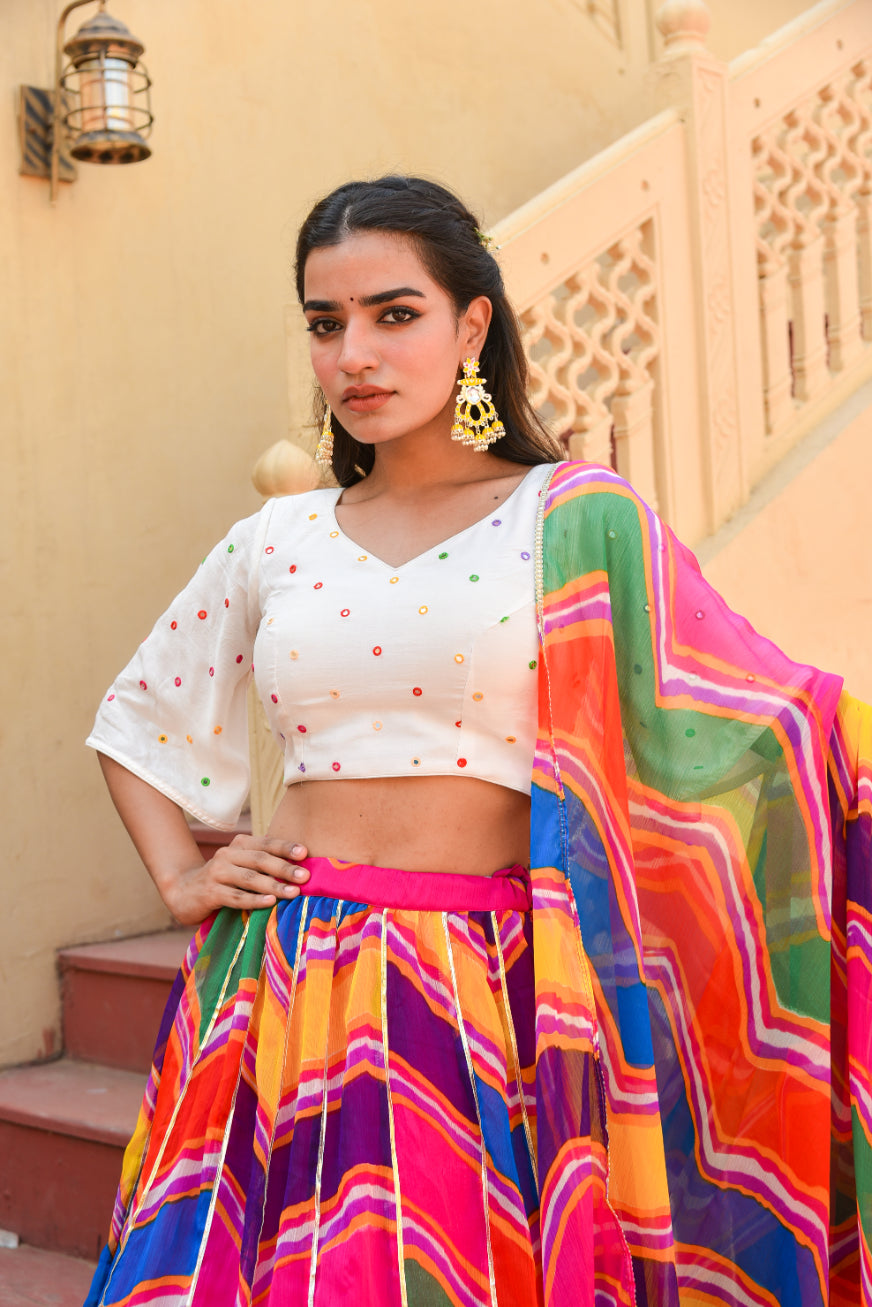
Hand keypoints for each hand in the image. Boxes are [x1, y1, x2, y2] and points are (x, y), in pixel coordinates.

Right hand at [164, 835, 310, 925]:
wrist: (183, 891)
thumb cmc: (224, 879)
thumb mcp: (241, 865)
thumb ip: (263, 864)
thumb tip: (301, 869)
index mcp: (240, 844)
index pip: (266, 843)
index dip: (285, 847)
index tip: (305, 852)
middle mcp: (227, 854)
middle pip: (260, 859)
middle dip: (284, 868)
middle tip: (305, 876)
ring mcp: (217, 873)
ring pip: (249, 878)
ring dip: (273, 885)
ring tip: (293, 893)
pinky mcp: (209, 892)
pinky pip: (235, 897)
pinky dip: (254, 900)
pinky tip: (270, 903)